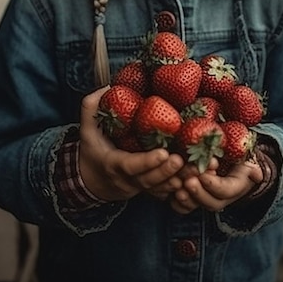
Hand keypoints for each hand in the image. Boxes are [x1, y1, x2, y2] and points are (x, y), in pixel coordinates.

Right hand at [78, 87, 184, 201]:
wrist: (92, 181)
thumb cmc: (92, 152)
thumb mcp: (87, 130)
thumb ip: (91, 108)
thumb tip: (107, 89)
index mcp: (113, 164)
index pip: (130, 166)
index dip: (147, 162)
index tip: (163, 153)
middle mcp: (128, 180)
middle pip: (148, 180)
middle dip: (166, 171)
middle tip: (181, 159)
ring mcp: (140, 187)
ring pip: (160, 188)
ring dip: (178, 180)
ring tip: (195, 169)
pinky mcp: (150, 189)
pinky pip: (166, 192)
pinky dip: (181, 188)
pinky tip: (195, 177)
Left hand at [170, 158, 262, 213]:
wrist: (229, 159)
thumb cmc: (236, 154)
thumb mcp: (247, 157)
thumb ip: (252, 166)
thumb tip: (257, 174)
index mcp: (236, 187)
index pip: (225, 191)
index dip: (213, 185)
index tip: (203, 174)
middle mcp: (221, 198)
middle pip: (210, 202)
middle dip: (198, 192)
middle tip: (188, 181)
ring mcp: (207, 198)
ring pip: (196, 206)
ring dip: (186, 198)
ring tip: (177, 186)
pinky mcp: (193, 197)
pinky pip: (184, 207)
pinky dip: (176, 202)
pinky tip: (170, 191)